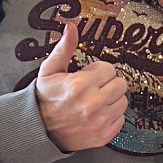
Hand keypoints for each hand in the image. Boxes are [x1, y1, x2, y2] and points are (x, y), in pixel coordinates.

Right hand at [34, 22, 127, 150]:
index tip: (88, 77)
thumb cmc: (45, 98)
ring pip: (122, 102)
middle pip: (120, 84)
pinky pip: (121, 119)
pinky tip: (96, 115)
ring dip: (111, 100)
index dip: (98, 71)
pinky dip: (111, 117)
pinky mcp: (103, 135)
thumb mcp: (50, 70)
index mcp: (80, 85)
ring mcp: (99, 121)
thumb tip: (71, 27)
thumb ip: (64, 48)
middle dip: (108, 84)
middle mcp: (92, 104)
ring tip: (94, 102)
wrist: (39, 130)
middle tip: (94, 88)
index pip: (109, 69)